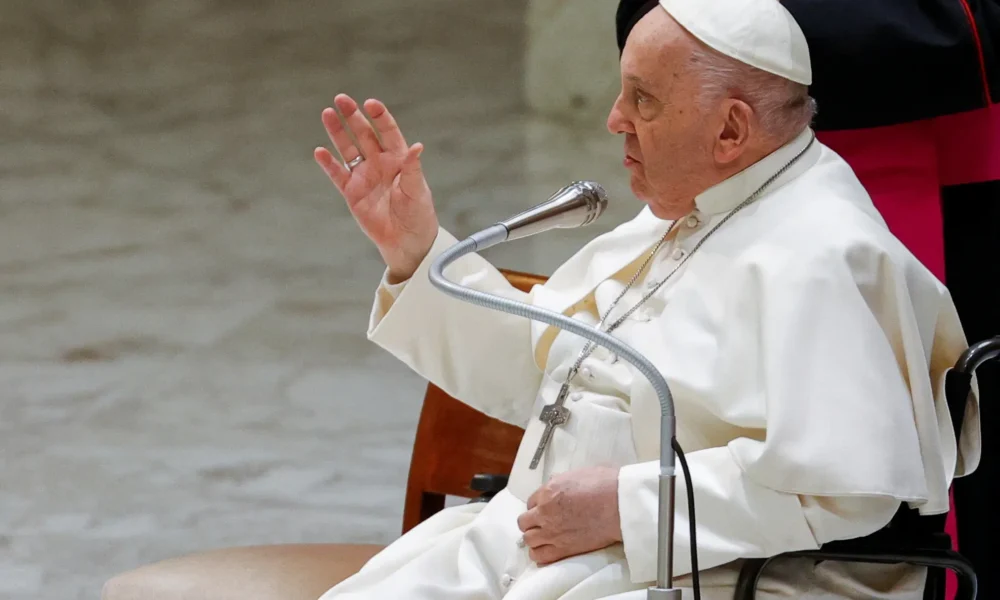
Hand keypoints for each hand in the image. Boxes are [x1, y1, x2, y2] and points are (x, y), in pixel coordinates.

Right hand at [314, 94, 438, 281]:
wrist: (407, 241)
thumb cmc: (418, 214)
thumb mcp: (417, 191)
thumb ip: (413, 168)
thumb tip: (417, 147)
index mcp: (398, 158)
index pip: (387, 131)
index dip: (379, 116)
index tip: (370, 104)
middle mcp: (379, 163)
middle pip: (363, 134)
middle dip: (353, 116)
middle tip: (341, 99)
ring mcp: (364, 176)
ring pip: (348, 149)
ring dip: (337, 132)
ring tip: (327, 114)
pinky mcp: (351, 192)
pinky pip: (337, 175)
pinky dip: (328, 164)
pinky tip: (319, 151)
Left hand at [516, 466, 622, 565]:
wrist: (620, 505)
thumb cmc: (606, 485)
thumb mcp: (579, 473)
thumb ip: (561, 481)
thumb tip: (556, 483)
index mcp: (548, 491)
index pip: (531, 501)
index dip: (538, 505)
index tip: (546, 509)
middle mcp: (545, 512)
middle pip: (524, 522)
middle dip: (532, 522)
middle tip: (543, 523)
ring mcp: (552, 532)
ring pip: (528, 540)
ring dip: (535, 538)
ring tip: (545, 538)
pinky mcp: (563, 549)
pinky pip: (539, 556)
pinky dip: (540, 554)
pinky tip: (546, 550)